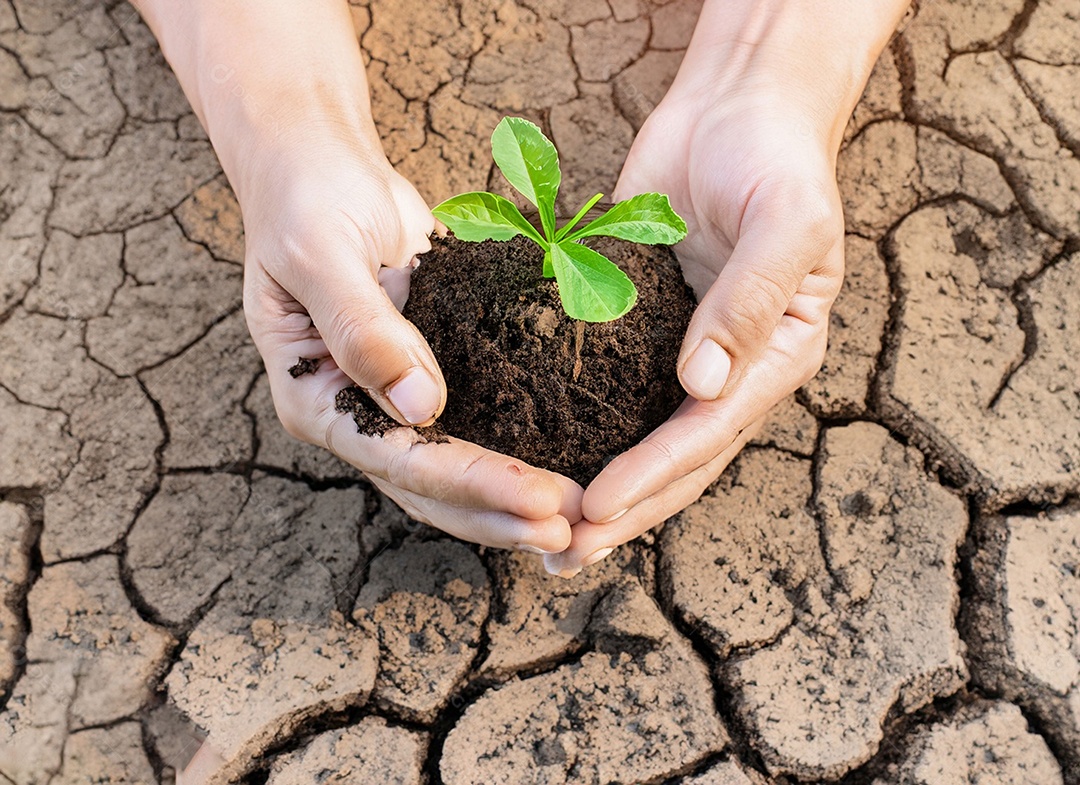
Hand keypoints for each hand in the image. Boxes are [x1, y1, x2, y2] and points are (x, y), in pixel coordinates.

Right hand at [132, 0, 579, 554]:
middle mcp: (357, 414)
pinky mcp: (436, 373)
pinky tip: (574, 459)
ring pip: (457, 471)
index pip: (399, 459)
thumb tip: (421, 406)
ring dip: (515, 497)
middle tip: (576, 528)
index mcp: (316, 399)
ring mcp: (395, 400)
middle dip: (502, 513)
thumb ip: (362, 326)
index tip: (540, 501)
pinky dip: (521, 446)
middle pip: (432, 487)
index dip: (472, 485)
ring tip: (584, 515)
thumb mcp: (319, 252)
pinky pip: (480, 420)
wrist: (323, 170)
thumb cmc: (306, 200)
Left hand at [542, 0, 905, 575]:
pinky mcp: (638, 326)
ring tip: (543, 532)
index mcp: (775, 358)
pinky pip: (605, 384)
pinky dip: (574, 421)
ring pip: (635, 434)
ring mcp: (680, 351)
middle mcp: (727, 369)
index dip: (652, 476)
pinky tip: (532, 450)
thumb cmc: (778, 157)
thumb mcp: (786, 221)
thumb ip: (749, 301)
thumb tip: (701, 384)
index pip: (707, 432)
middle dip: (619, 509)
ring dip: (593, 484)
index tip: (595, 510)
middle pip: (672, 457)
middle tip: (560, 553)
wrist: (741, 106)